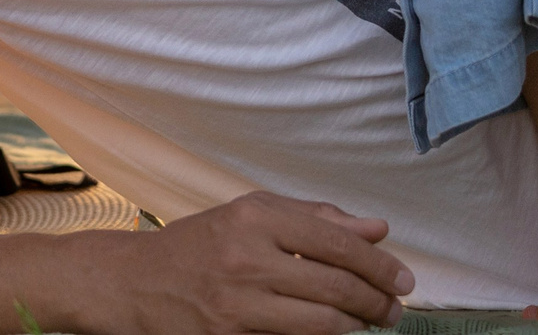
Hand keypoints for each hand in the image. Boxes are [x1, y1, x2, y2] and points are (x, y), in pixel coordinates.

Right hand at [107, 191, 413, 334]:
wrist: (134, 283)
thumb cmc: (200, 244)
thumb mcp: (252, 213)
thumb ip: (315, 217)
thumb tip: (377, 228)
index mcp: (256, 217)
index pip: (337, 241)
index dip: (379, 265)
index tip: (404, 279)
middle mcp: (247, 257)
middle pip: (335, 286)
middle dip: (376, 302)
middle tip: (395, 309)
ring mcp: (238, 302)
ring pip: (321, 323)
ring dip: (357, 326)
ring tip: (372, 322)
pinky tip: (336, 333)